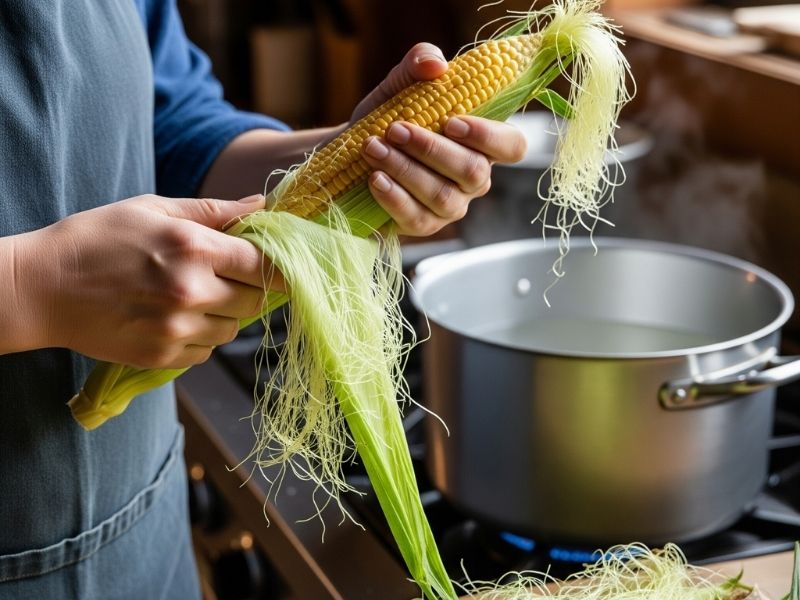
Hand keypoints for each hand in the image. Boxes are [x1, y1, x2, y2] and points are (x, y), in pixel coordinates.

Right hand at [13, 195, 277, 367]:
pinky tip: (173, 319)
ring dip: (223, 314)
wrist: (40, 287)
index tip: (278, 266)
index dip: (277, 266)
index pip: (264, 265)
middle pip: (255, 300)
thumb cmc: (97, 238)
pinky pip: (206, 352)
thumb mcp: (153, 209)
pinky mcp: (162, 357)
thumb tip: (260, 206)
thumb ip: (213, 212)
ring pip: (232, 329)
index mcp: (193, 248)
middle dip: (248, 288)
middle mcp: (191, 291)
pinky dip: (199, 338)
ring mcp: (176, 329)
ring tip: (191, 297)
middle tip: (224, 277)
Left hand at [352, 43, 527, 235]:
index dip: (489, 136)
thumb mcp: (402, 83)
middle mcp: (474, 179)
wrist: (353, 152)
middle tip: (395, 130)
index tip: (452, 121)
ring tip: (374, 149)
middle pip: (472, 172)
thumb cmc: (390, 117)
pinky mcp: (424, 225)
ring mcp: (452, 206)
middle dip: (431, 149)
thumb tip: (435, 66)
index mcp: (483, 144)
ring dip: (406, 170)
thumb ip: (420, 61)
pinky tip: (375, 179)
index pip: (512, 146)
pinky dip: (394, 198)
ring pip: (442, 196)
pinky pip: (417, 218)